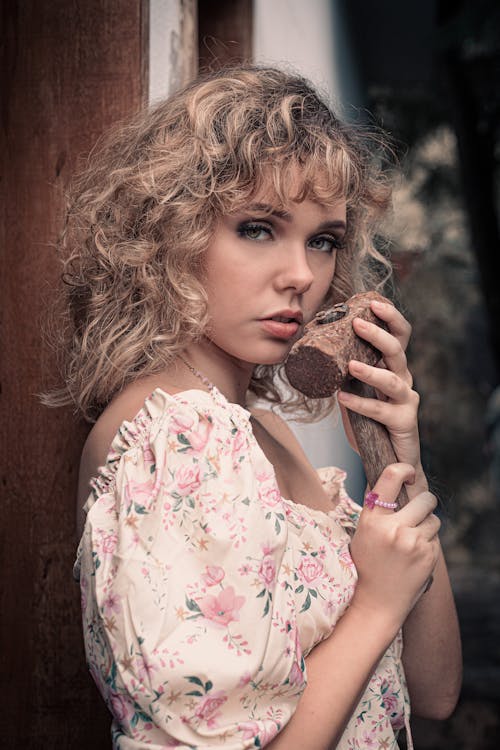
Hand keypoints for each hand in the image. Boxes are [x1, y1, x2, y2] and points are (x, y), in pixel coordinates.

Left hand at [337, 298, 421, 473]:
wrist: (390, 459)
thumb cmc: (371, 423)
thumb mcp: (354, 392)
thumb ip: (342, 375)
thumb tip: (314, 353)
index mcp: (393, 367)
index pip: (399, 334)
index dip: (390, 317)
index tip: (372, 303)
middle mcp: (403, 379)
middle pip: (398, 350)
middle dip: (378, 334)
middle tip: (357, 323)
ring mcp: (406, 400)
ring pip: (392, 380)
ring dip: (371, 371)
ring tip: (350, 365)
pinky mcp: (404, 422)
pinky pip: (380, 411)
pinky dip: (360, 403)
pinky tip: (343, 398)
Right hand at [349, 463, 440, 627]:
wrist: (375, 604)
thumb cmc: (367, 566)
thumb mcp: (362, 533)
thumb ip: (377, 510)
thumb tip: (392, 479)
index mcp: (372, 519)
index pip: (390, 477)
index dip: (404, 469)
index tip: (409, 474)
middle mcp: (392, 528)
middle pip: (425, 499)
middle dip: (425, 503)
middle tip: (418, 511)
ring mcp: (412, 542)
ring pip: (433, 519)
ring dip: (427, 526)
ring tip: (410, 542)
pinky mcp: (427, 556)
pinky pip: (435, 539)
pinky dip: (428, 545)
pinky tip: (413, 558)